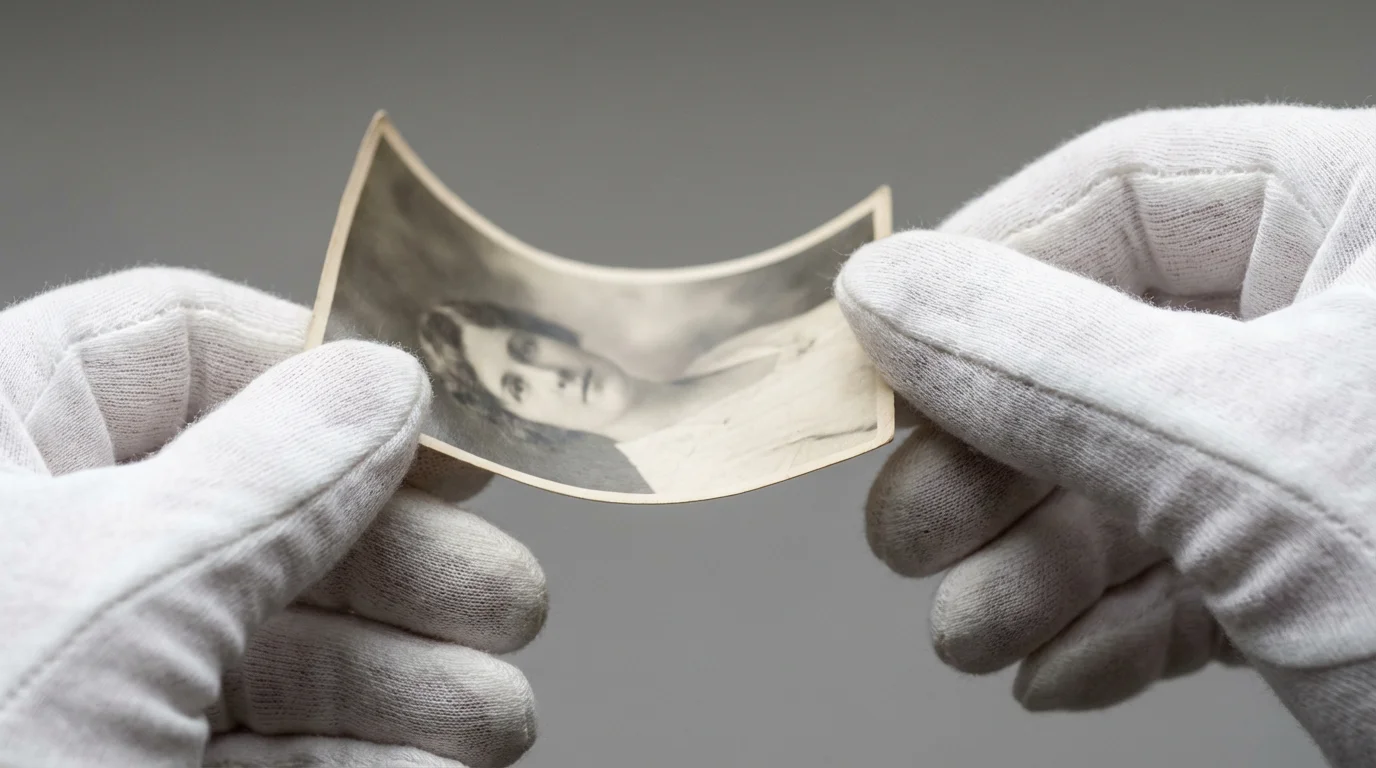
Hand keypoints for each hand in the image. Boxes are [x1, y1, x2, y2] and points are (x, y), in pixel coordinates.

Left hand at [0, 268, 547, 767]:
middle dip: (401, 562)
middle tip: (504, 602)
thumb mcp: (111, 599)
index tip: (446, 436)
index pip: (175, 345)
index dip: (325, 376)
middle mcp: (39, 550)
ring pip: (275, 642)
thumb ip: (268, 475)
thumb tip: (382, 383)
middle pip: (263, 506)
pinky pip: (259, 753)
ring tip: (491, 718)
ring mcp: (80, 675)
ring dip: (405, 678)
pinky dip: (359, 766)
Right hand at [836, 105, 1375, 764]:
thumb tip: (892, 296)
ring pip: (1136, 472)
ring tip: (974, 633)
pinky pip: (1193, 567)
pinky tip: (1061, 672)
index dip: (983, 273)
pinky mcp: (1345, 568)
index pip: (1125, 192)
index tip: (882, 357)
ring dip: (1037, 563)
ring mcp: (1346, 449)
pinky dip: (1112, 624)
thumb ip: (1047, 366)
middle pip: (1105, 346)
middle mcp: (1357, 323)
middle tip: (908, 532)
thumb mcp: (1251, 459)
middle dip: (995, 456)